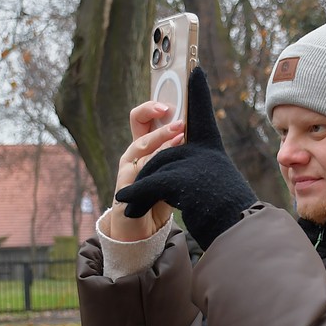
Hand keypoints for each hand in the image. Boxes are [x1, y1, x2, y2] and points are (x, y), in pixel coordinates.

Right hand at [106, 104, 185, 240]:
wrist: (141, 229)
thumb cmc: (160, 196)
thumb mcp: (174, 170)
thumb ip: (181, 152)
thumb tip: (200, 130)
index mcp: (144, 144)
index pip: (146, 116)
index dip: (155, 104)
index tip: (173, 96)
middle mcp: (133, 152)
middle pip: (138, 121)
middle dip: (156, 112)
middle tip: (178, 115)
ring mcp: (127, 168)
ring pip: (141, 145)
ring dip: (160, 138)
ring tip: (179, 134)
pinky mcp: (125, 188)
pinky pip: (139, 173)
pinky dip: (154, 166)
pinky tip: (168, 164)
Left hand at [115, 67, 256, 250]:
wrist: (236, 234)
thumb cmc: (221, 214)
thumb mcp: (204, 186)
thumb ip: (184, 170)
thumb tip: (155, 165)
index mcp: (212, 151)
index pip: (202, 115)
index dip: (198, 94)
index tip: (195, 69)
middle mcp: (206, 151)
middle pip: (163, 152)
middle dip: (146, 177)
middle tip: (130, 193)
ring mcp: (196, 162)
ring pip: (155, 168)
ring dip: (143, 192)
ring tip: (134, 211)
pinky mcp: (184, 177)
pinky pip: (151, 182)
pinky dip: (136, 195)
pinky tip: (126, 205)